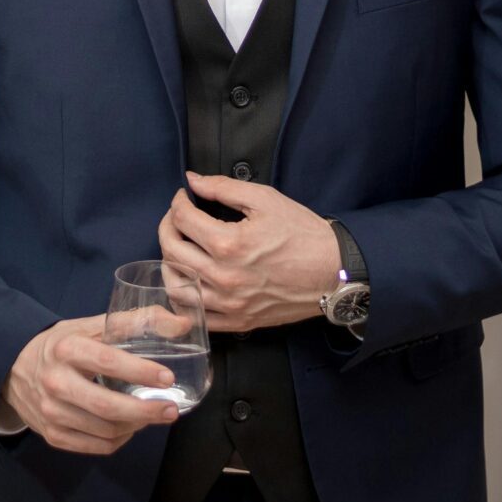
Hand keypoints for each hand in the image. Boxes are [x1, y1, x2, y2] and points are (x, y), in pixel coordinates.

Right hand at [0, 316, 181, 453]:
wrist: (13, 367)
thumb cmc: (61, 345)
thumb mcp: (89, 325)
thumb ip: (135, 321)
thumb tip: (183, 323)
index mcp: (66, 349)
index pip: (107, 362)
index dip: (140, 372)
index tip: (167, 378)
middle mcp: (55, 382)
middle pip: (107, 406)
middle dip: (145, 411)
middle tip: (171, 410)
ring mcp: (51, 412)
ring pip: (105, 430)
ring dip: (136, 426)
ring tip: (152, 415)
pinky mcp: (52, 435)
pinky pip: (96, 446)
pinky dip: (120, 440)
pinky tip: (130, 427)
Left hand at [156, 170, 339, 333]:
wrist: (333, 271)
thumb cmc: (303, 234)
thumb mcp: (265, 200)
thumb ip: (223, 187)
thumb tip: (193, 180)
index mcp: (229, 244)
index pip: (182, 220)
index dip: (178, 202)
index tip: (185, 197)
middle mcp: (224, 277)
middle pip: (172, 251)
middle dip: (168, 227)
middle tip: (176, 218)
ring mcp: (229, 303)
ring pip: (176, 286)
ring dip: (169, 263)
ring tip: (178, 249)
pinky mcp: (237, 321)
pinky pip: (195, 315)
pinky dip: (183, 298)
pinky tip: (188, 281)